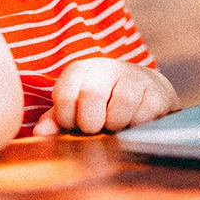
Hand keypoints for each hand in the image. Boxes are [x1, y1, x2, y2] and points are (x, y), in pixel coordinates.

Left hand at [31, 58, 177, 135]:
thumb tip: (41, 133)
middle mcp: (108, 67)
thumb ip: (55, 121)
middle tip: (96, 128)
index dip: (67, 118)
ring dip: (115, 125)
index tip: (74, 124)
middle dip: (91, 122)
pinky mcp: (158, 93)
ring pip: (120, 107)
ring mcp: (135, 78)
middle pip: (92, 94)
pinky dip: (135, 126)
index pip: (65, 94)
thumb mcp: (75, 110)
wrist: (144, 92)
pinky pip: (143, 116)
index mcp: (81, 70)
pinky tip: (133, 123)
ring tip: (115, 125)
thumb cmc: (101, 106)